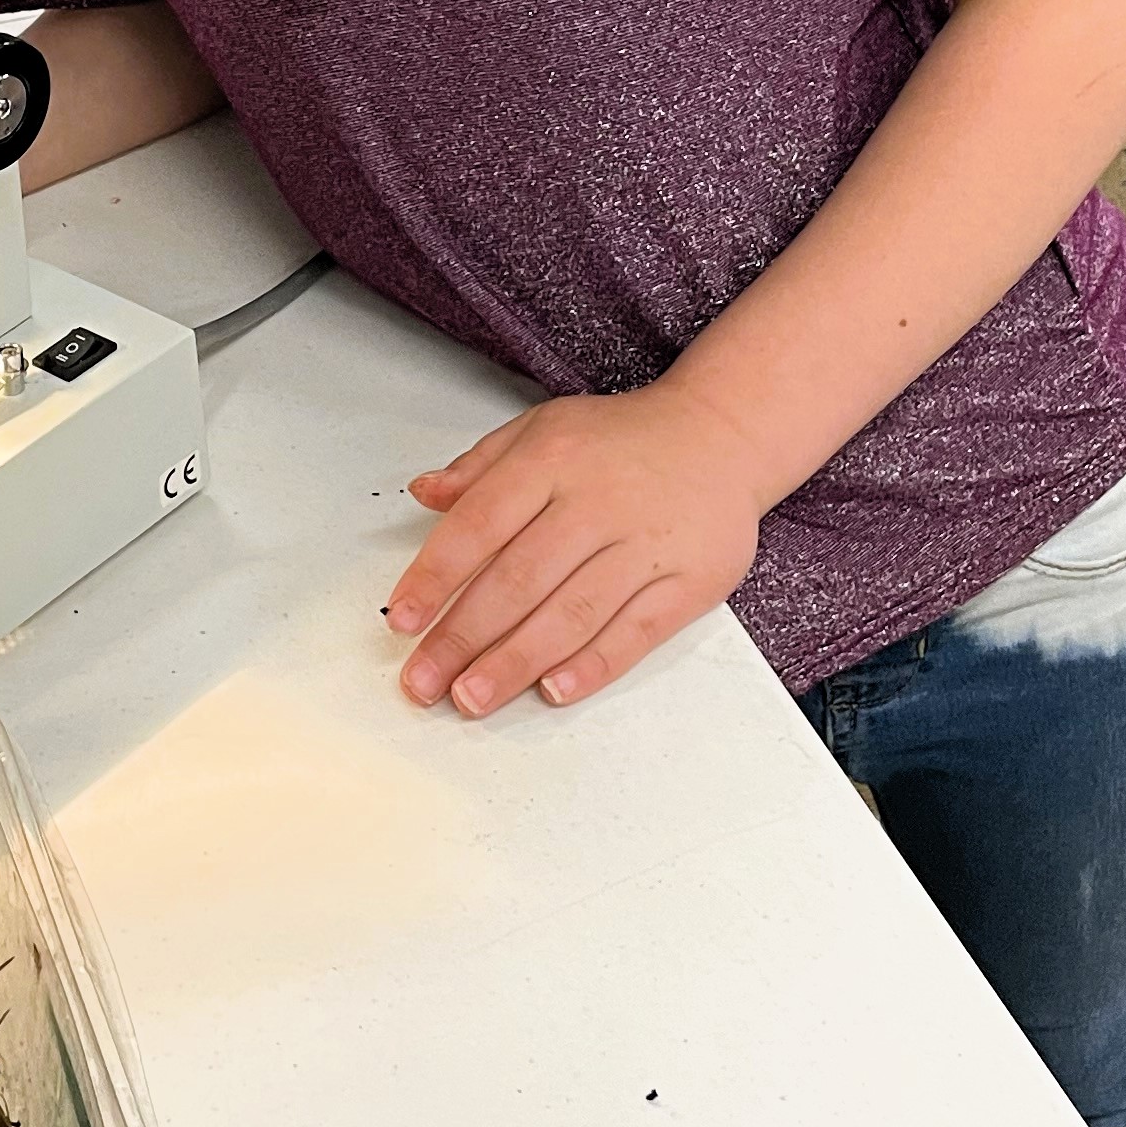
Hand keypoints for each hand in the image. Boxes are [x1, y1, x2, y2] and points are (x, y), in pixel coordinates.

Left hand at [384, 379, 765, 719]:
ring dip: (515, 663)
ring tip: (471, 697)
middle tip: (423, 681)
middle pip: (519, 580)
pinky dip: (592, 665)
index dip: (436, 576)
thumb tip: (423, 493)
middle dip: (463, 637)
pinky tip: (551, 690)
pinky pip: (636, 632)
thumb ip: (480, 466)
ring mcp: (647, 544)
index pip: (481, 524)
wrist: (723, 435)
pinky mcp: (691, 580)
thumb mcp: (543, 429)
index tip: (402, 620)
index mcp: (552, 460)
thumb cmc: (622, 441)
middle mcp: (597, 503)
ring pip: (572, 614)